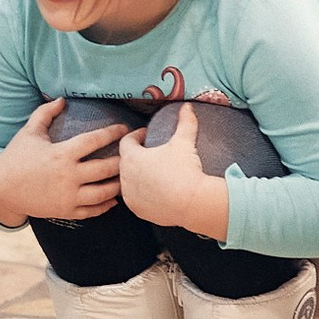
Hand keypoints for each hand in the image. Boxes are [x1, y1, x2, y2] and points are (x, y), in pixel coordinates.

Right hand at [0, 99, 126, 226]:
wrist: (0, 188)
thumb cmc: (15, 157)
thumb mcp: (29, 132)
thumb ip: (46, 113)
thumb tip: (63, 99)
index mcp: (61, 154)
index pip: (94, 141)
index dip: (113, 132)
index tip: (125, 128)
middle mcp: (68, 176)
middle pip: (106, 168)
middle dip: (124, 159)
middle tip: (135, 153)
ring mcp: (68, 196)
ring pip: (104, 192)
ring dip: (119, 184)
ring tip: (128, 177)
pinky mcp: (66, 211)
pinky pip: (93, 210)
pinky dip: (107, 205)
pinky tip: (113, 198)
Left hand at [119, 109, 230, 239]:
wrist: (193, 203)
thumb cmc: (185, 171)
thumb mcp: (184, 142)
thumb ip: (185, 122)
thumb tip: (187, 107)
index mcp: (131, 158)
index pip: (126, 141)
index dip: (136, 136)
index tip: (145, 135)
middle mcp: (125, 177)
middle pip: (125, 162)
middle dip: (135, 156)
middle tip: (148, 153)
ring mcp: (130, 196)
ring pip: (127, 182)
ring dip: (136, 176)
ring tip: (150, 172)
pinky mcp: (137, 210)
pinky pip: (134, 199)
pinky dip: (140, 194)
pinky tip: (151, 190)